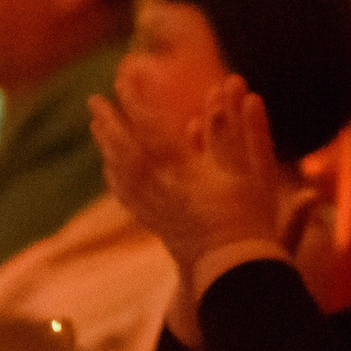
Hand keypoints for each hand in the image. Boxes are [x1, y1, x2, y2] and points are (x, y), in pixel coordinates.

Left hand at [93, 76, 289, 275]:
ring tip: (97, 127)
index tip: (126, 75)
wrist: (236, 274)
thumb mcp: (257, 173)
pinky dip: (116, 178)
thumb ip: (249, 132)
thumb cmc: (252, 222)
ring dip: (108, 147)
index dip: (137, 100)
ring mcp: (155, 210)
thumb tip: (246, 93)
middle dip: (109, 122)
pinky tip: (110, 168)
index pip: (152, 127)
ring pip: (121, 173)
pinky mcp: (156, 226)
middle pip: (125, 150)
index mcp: (187, 173)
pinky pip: (128, 198)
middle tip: (93, 101)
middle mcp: (163, 190)